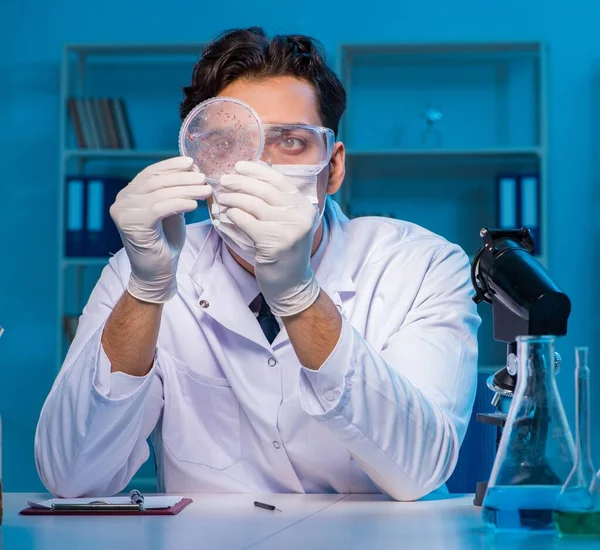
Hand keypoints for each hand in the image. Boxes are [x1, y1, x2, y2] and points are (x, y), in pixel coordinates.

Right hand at [110, 157, 210, 302]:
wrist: (157, 272)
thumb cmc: (165, 241)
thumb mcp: (171, 210)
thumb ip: (174, 191)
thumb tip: (191, 168)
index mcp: (129, 194)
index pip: (151, 172)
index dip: (171, 165)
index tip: (191, 162)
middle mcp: (122, 200)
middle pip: (155, 181)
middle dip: (183, 178)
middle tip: (204, 178)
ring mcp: (124, 212)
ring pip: (159, 193)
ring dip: (186, 190)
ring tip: (206, 190)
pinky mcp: (132, 225)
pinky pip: (159, 208)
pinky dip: (179, 203)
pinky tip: (194, 205)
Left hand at [217, 161, 320, 316]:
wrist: (291, 284)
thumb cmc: (283, 251)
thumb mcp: (287, 223)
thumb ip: (275, 203)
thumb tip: (249, 177)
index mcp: (304, 206)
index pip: (279, 180)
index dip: (258, 171)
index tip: (239, 166)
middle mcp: (300, 215)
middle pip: (265, 190)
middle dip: (241, 182)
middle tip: (224, 179)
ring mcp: (289, 229)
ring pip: (254, 204)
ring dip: (233, 198)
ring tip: (221, 197)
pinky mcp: (274, 242)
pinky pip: (247, 221)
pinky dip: (234, 215)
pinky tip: (226, 213)